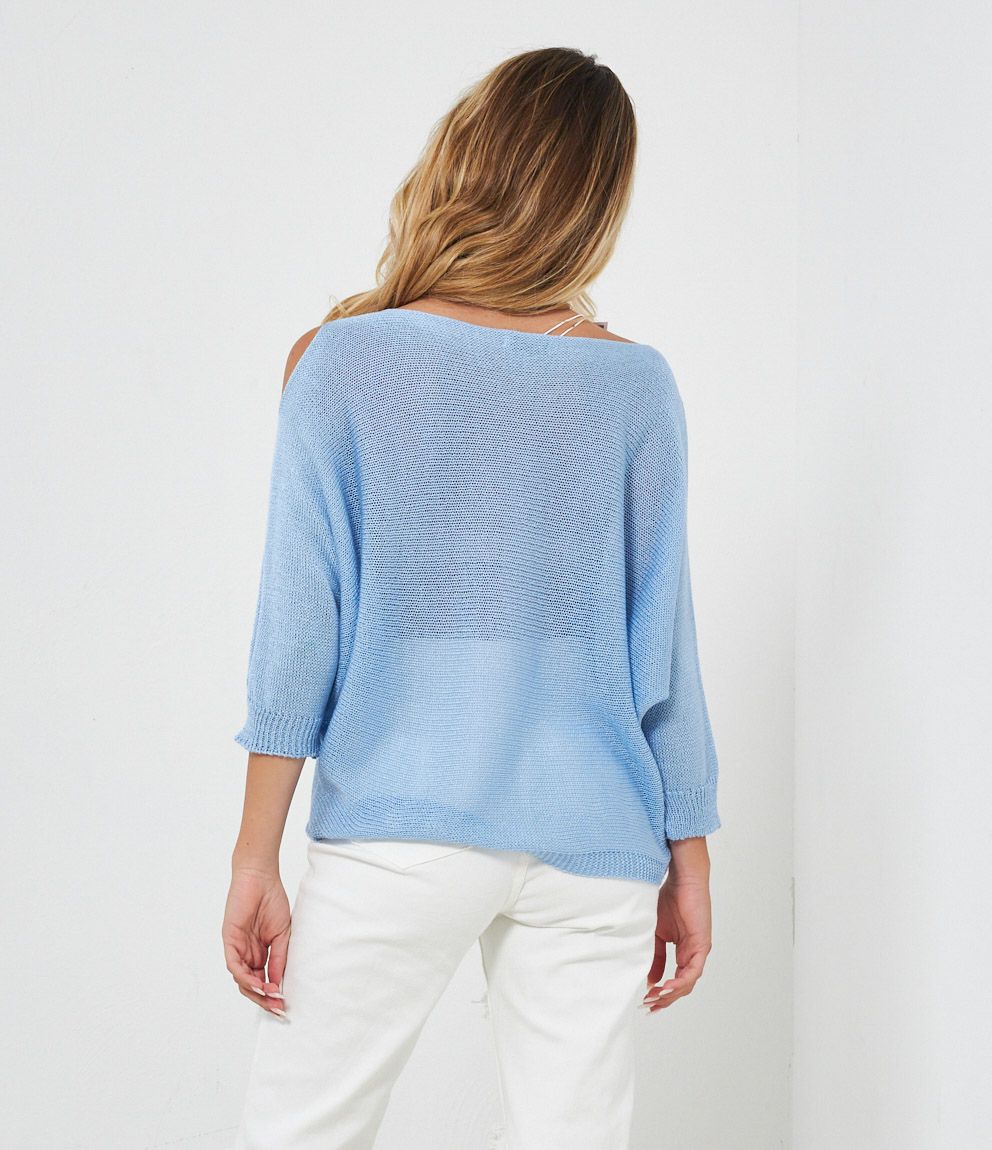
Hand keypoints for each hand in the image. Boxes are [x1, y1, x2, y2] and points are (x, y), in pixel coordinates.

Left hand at [222, 866, 290, 1016]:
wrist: (260, 877)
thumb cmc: (272, 900)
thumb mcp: (282, 934)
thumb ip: (279, 959)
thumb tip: (278, 985)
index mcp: (259, 952)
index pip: (263, 980)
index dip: (272, 995)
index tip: (284, 1005)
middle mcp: (246, 953)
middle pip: (251, 985)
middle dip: (264, 999)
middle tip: (277, 1009)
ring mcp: (237, 948)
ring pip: (241, 979)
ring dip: (255, 991)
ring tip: (271, 998)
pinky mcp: (229, 940)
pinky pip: (234, 964)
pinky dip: (245, 977)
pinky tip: (258, 984)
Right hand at [642, 871, 711, 1010]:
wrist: (682, 880)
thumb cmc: (669, 899)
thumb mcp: (656, 934)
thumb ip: (656, 957)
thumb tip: (651, 980)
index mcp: (684, 952)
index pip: (675, 981)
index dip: (662, 994)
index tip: (647, 1002)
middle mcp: (693, 955)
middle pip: (681, 987)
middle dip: (665, 999)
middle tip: (649, 1007)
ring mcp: (699, 951)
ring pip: (687, 983)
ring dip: (671, 994)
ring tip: (655, 999)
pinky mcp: (703, 945)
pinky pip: (693, 971)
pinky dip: (680, 982)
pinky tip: (667, 987)